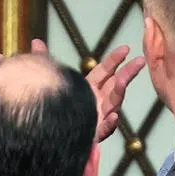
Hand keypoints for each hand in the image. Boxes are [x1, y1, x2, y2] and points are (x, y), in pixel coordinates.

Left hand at [30, 39, 145, 141]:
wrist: (45, 134)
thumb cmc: (51, 107)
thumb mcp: (48, 80)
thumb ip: (43, 60)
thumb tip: (35, 41)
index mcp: (88, 88)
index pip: (105, 71)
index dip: (115, 59)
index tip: (125, 48)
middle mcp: (96, 102)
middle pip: (116, 85)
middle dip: (128, 72)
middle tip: (139, 60)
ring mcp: (97, 117)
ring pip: (113, 104)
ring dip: (120, 92)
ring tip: (123, 81)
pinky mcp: (92, 133)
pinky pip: (104, 129)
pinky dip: (110, 124)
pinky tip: (112, 117)